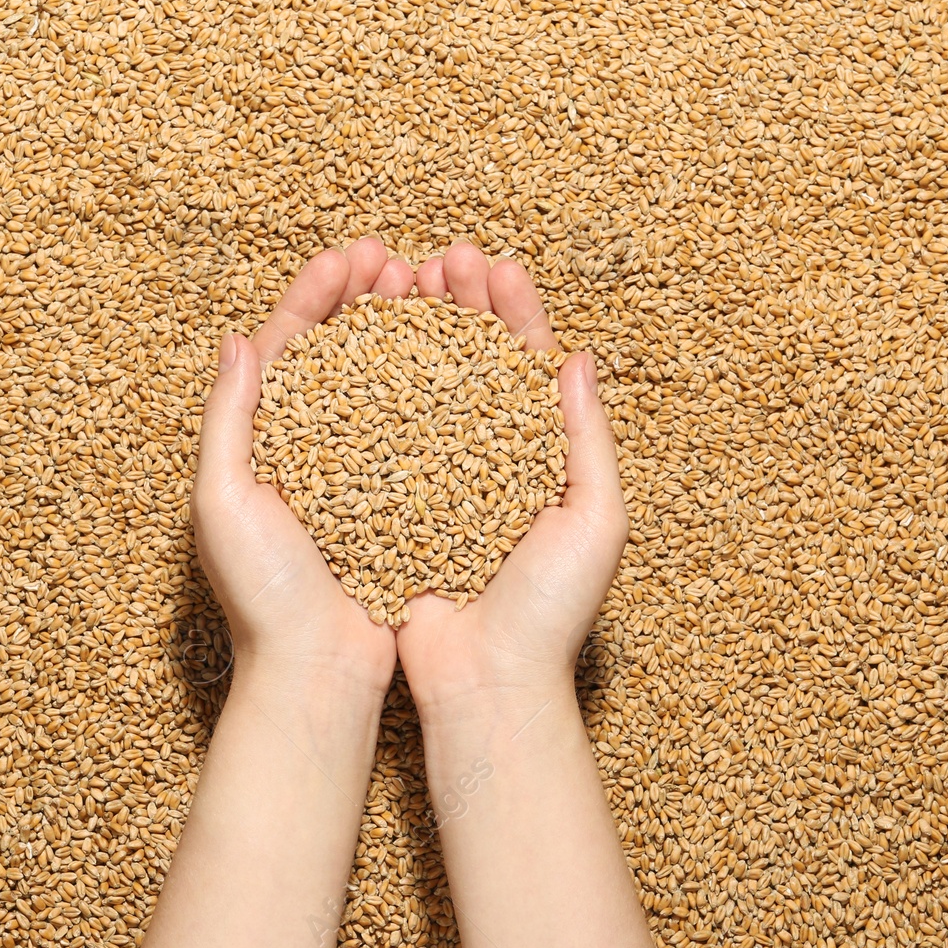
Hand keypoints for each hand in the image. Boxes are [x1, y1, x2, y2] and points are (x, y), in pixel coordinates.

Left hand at [193, 237, 414, 696]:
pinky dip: (442, 391)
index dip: (317, 295)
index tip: (350, 256)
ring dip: (410, 335)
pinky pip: (423, 432)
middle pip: (343, 355)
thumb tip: (239, 337)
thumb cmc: (264, 598)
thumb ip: (228, 417)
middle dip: (369, 301)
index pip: (290, 347)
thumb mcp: (225, 500)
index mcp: (263, 442)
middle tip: (401, 262)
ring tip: (438, 294)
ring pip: (387, 384)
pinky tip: (467, 364)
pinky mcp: (401, 502)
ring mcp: (360, 475)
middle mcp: (312, 451)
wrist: (318, 677)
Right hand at [396, 241, 628, 715]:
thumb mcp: (595, 520)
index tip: (491, 266)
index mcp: (540, 455)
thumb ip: (588, 438)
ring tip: (394, 285)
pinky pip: (376, 434)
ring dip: (410, 332)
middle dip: (456, 305)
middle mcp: (485, 459)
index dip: (511, 311)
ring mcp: (434, 478)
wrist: (485, 686)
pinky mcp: (389, 502)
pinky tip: (351, 349)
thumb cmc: (550, 612)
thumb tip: (577, 357)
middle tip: (437, 261)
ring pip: (420, 386)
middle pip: (469, 362)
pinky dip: (366, 387)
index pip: (527, 364)